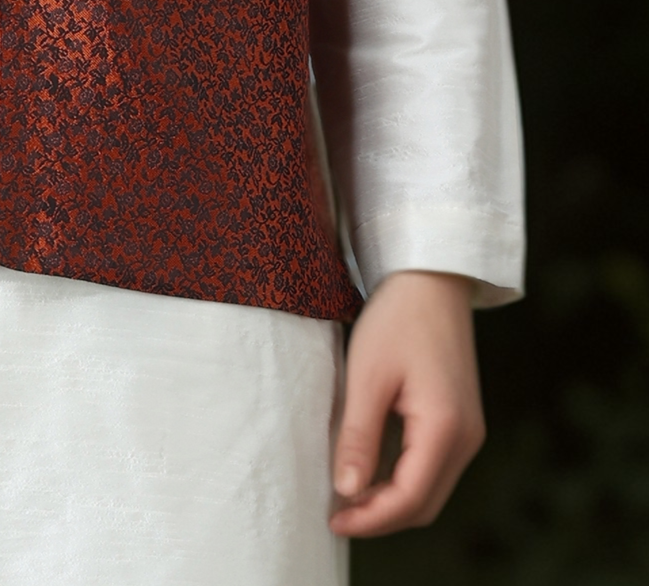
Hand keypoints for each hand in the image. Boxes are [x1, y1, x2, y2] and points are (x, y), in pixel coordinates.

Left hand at [330, 269, 485, 536]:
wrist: (431, 280)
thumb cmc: (397, 319)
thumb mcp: (368, 376)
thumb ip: (359, 437)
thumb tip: (347, 491)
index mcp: (446, 428)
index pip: (410, 499)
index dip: (371, 518)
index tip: (333, 521)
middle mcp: (466, 438)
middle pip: (424, 504)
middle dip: (381, 517)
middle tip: (336, 514)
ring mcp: (468, 431)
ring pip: (430, 489)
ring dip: (391, 500)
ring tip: (347, 495)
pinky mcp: (460, 420)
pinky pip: (432, 467)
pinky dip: (403, 479)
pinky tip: (371, 471)